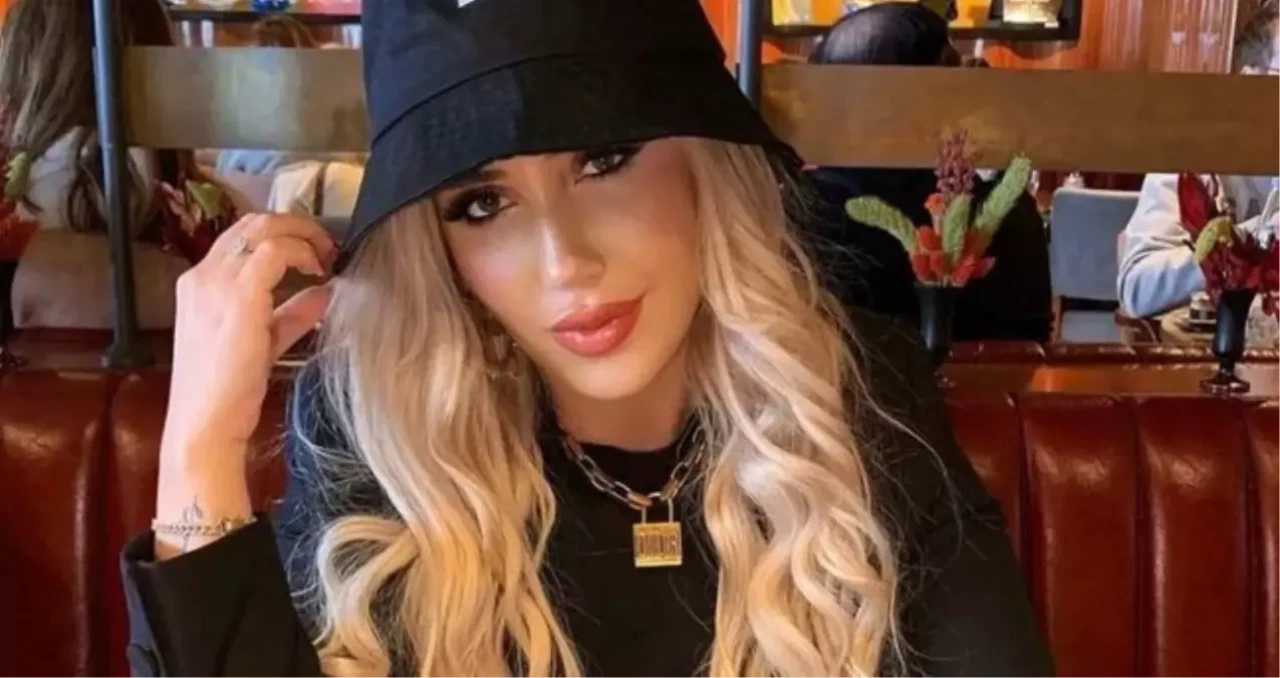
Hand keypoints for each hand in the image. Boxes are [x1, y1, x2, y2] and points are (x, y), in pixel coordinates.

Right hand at [161, 214, 336, 466]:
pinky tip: (318, 272)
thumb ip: (290, 315)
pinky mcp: (239, 296)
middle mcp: (203, 276)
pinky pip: (275, 251)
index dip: (282, 235)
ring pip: (263, 227)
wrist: (204, 424)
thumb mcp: (263, 342)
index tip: (313, 251)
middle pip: (252, 223)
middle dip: (296, 225)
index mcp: (200, 285)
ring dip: (302, 234)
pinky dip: (302, 252)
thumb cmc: (228, 392)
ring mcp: (216, 282)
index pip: (241, 238)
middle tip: (326, 245)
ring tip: (326, 254)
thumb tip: (324, 293)